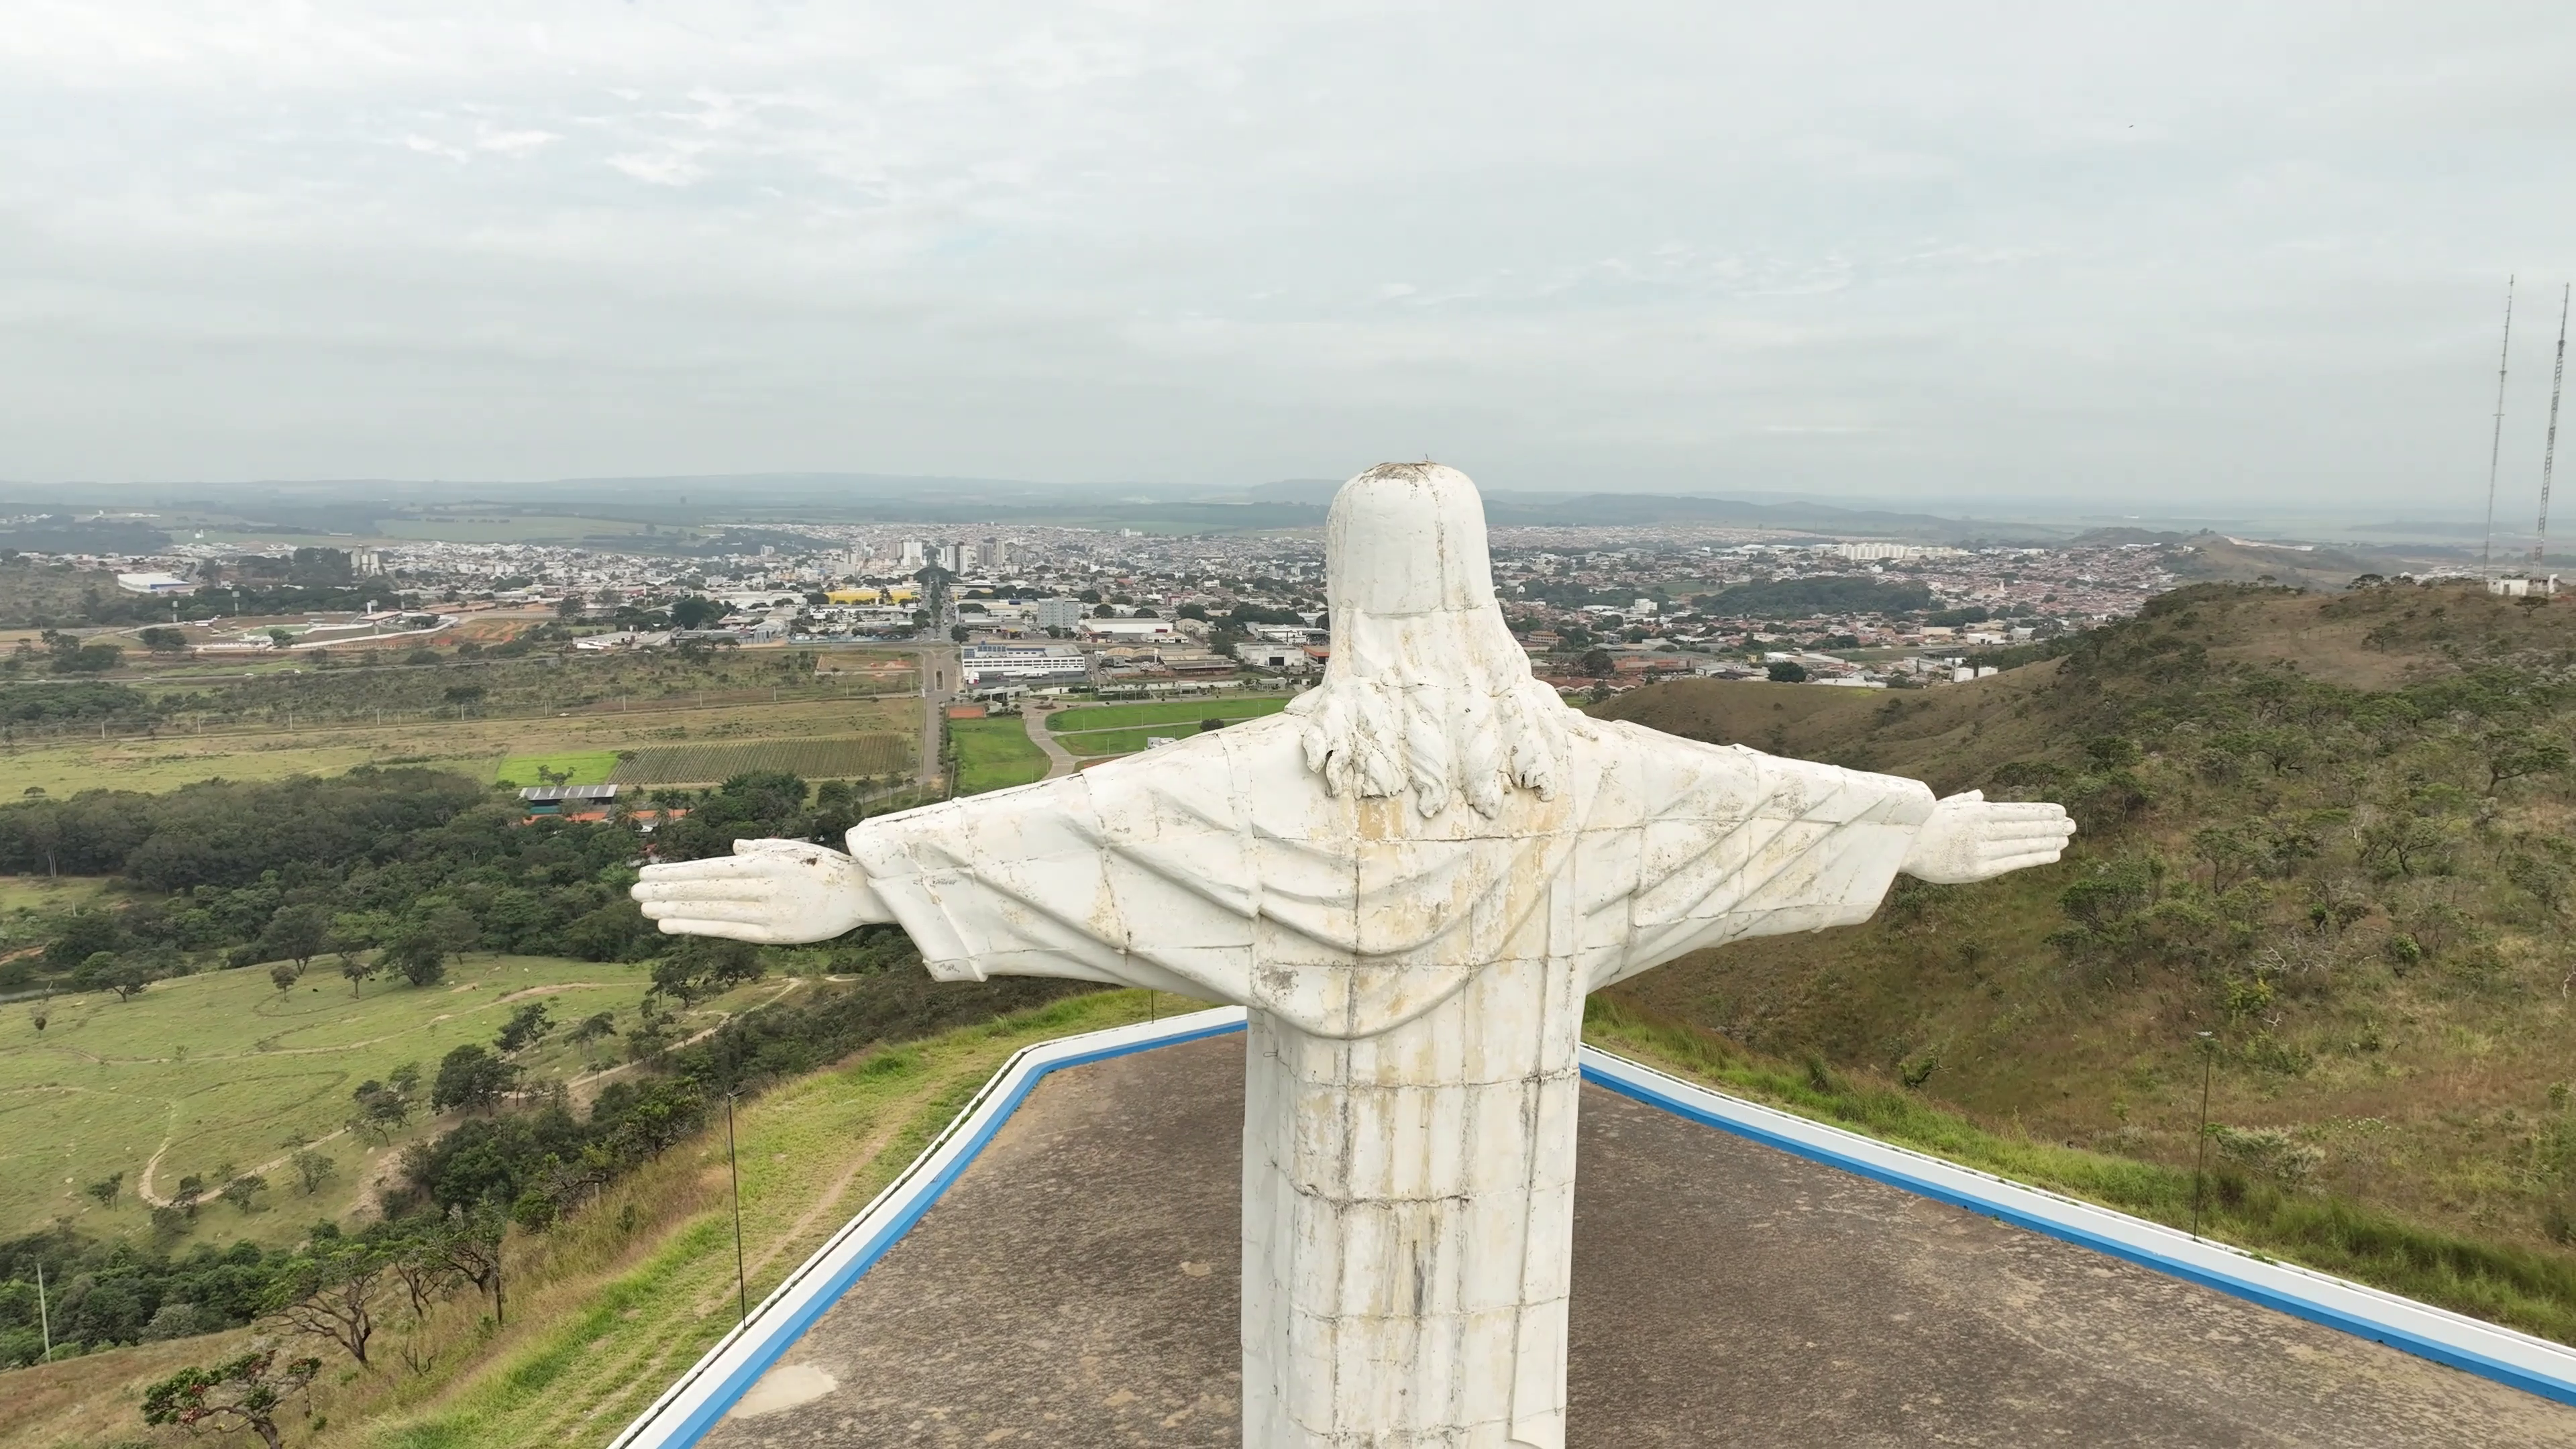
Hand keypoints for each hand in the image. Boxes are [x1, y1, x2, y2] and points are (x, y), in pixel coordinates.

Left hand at [631, 839, 887, 943]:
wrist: (863, 893)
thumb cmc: (825, 868)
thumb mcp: (792, 849)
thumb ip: (761, 849)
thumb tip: (734, 847)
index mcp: (763, 862)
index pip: (710, 868)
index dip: (677, 872)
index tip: (648, 873)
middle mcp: (761, 885)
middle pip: (705, 887)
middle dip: (668, 889)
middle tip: (635, 891)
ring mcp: (767, 910)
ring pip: (712, 909)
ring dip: (676, 908)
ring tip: (646, 909)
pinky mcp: (774, 932)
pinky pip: (729, 930)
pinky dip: (698, 927)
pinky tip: (673, 925)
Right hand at [1899, 791, 2074, 883]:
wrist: (1900, 847)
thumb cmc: (1921, 825)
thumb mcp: (1945, 806)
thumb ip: (1966, 801)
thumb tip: (1980, 795)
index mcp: (1976, 811)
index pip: (2017, 811)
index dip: (2041, 811)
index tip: (2060, 811)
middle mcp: (1982, 829)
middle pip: (2024, 826)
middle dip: (2050, 825)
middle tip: (2072, 825)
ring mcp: (1981, 849)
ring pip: (2022, 844)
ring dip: (2047, 841)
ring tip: (2065, 839)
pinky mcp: (1977, 869)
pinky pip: (2013, 862)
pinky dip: (2035, 857)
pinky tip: (2052, 854)